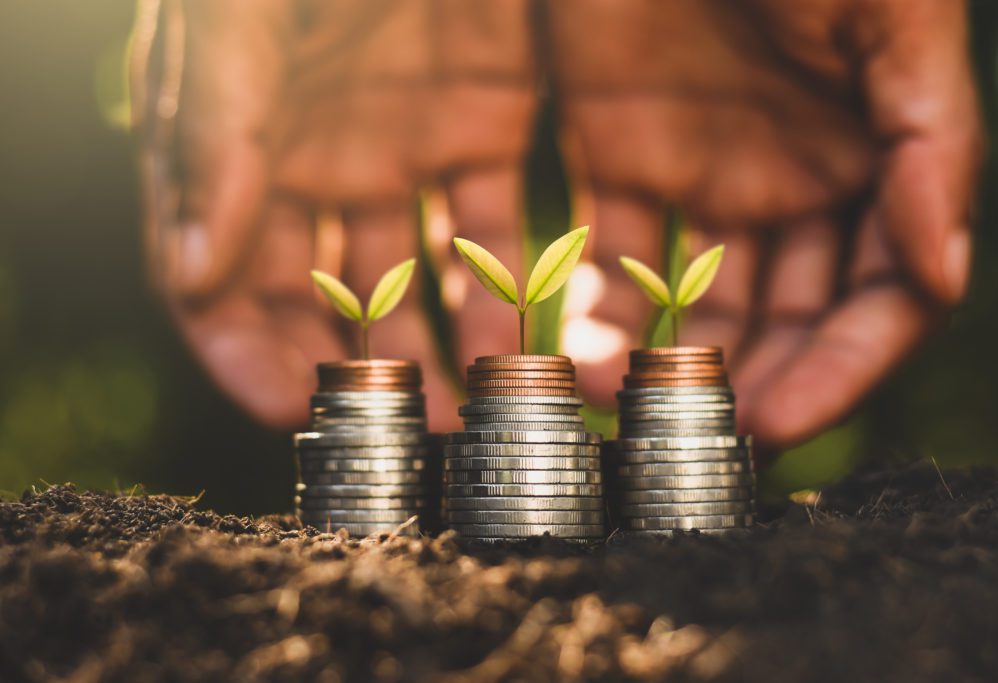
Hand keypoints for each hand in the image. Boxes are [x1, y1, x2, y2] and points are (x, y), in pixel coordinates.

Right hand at [131, 0, 537, 430]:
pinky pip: (494, 230)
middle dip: (351, 376)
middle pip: (319, 299)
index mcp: (241, 142)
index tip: (282, 413)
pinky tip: (526, 349)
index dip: (243, 350)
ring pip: (410, 280)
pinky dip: (509, 292)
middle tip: (397, 440)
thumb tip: (197, 270)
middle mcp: (315, 162)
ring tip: (470, 417)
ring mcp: (401, 149)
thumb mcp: (243, 7)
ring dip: (436, 354)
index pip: (221, 276)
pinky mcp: (488, 127)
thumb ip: (216, 127)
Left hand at [545, 0, 982, 448]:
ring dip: (670, 362)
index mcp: (872, 158)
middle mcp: (794, 184)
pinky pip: (610, 252)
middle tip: (703, 443)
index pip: (880, 297)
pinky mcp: (620, 153)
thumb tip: (943, 274)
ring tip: (626, 406)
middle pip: (786, 319)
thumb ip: (925, 139)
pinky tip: (577, 347)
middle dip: (754, 384)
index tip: (781, 423)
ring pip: (698, 302)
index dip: (843, 369)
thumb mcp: (885, 10)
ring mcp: (704, 176)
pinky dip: (598, 305)